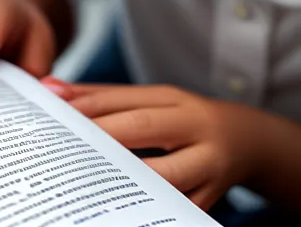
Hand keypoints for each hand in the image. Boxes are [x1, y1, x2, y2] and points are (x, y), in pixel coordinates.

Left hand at [45, 81, 267, 210]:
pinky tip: (116, 212)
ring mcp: (207, 166)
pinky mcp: (210, 200)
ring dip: (126, 177)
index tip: (53, 108)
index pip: (126, 99)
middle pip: (144, 128)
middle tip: (65, 144)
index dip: (90, 104)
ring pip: (165, 173)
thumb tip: (50, 88)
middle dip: (103, 135)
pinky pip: (177, 208)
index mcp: (175, 99)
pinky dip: (149, 210)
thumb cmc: (184, 120)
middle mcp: (195, 128)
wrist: (250, 143)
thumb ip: (103, 97)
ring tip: (87, 180)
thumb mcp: (154, 101)